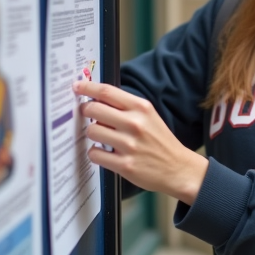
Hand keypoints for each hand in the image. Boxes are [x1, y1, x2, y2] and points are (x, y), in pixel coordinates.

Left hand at [74, 80, 208, 204]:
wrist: (177, 168)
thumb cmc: (159, 140)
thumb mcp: (148, 116)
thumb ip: (125, 107)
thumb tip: (96, 99)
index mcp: (141, 108)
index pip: (107, 92)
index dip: (87, 87)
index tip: (76, 87)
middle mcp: (135, 124)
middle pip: (93, 109)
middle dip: (85, 111)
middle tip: (88, 115)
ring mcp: (129, 145)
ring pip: (92, 131)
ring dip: (92, 134)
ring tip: (101, 137)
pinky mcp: (125, 165)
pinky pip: (95, 154)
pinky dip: (95, 153)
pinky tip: (105, 153)